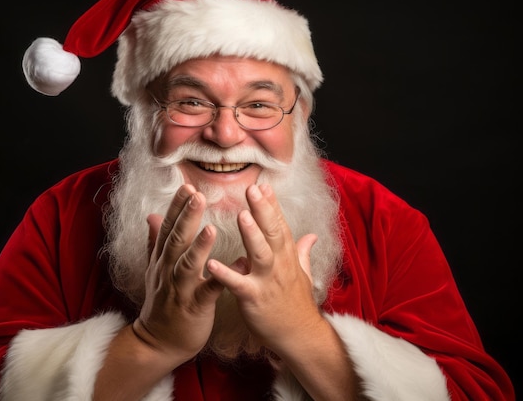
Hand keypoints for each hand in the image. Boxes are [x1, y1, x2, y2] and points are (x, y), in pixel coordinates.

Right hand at [133, 184, 224, 363]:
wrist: (158, 342)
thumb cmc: (162, 302)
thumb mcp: (154, 269)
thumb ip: (155, 242)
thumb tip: (152, 216)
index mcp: (163, 259)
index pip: (169, 227)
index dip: (177, 206)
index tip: (187, 186)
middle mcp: (168, 271)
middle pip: (176, 240)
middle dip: (186, 217)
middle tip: (197, 194)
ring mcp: (180, 290)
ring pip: (187, 265)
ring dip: (199, 247)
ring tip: (211, 228)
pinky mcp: (193, 308)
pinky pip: (207, 293)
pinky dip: (218, 280)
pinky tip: (233, 267)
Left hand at [206, 183, 320, 353]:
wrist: (299, 336)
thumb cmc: (296, 304)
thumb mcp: (303, 274)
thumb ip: (302, 252)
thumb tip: (311, 235)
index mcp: (287, 257)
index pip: (280, 225)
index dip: (272, 205)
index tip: (263, 185)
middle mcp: (279, 265)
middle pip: (272, 233)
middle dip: (263, 210)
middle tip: (252, 188)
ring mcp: (267, 282)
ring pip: (260, 254)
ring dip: (251, 235)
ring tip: (241, 215)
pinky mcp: (253, 299)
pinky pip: (237, 285)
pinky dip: (224, 274)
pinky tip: (210, 263)